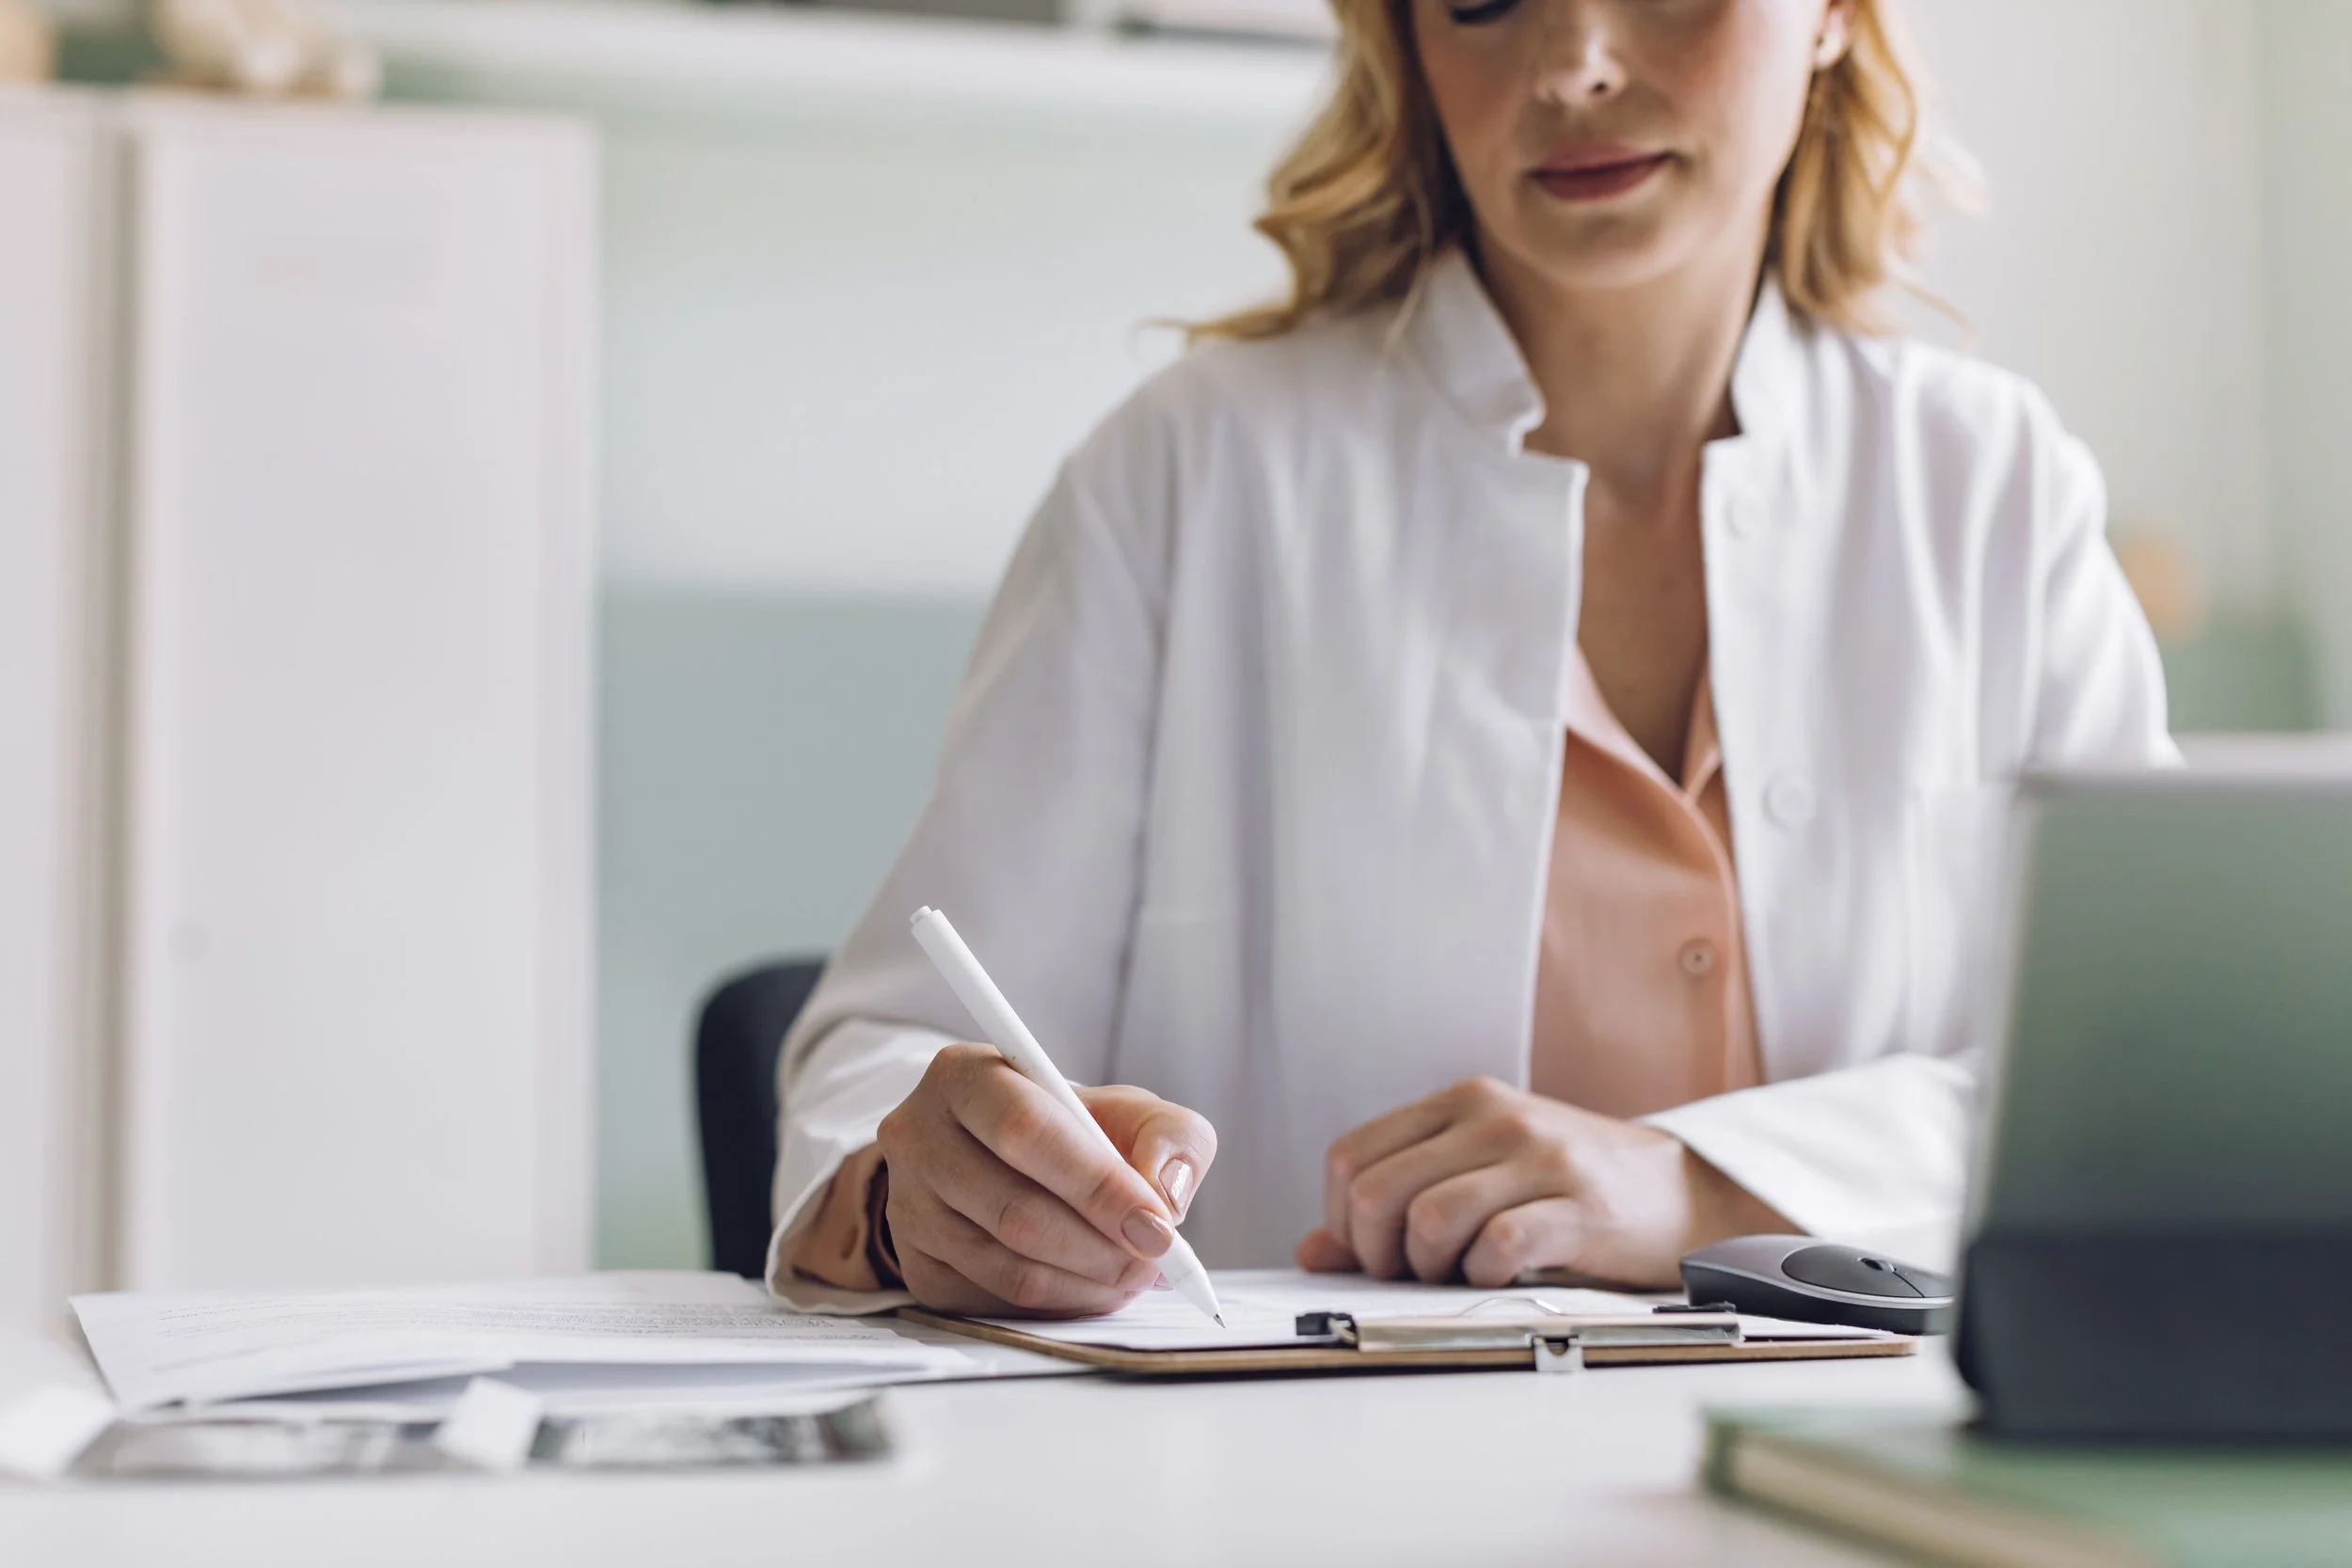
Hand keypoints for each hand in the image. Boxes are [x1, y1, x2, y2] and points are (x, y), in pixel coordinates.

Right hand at [876, 1044, 1216, 1316]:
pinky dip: (1059, 1305)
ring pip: (1006, 1267)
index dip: (1097, 1185)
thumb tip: (1166, 1195)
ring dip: (1086, 1284)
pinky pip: (994, 1302)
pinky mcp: (916, 1266)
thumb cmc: (1073, 1130)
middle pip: (1015, 1210)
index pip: (1026, 1132)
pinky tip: (1092, 1287)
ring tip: (1133, 1275)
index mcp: (964, 1077)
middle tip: (1153, 1261)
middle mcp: (918, 1137)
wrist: (1008, 1162)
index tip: (1158, 1226)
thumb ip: (1169, 1137)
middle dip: (1101, 1247)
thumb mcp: (1129, 1110)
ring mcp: (908, 1206)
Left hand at [1294, 1078, 1786, 1289]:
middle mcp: (1495, 1118)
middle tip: (1412, 1274)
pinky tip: (1501, 1276)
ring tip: (1458, 1274)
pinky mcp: (1579, 1207)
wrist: (1681, 1193)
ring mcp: (1539, 1158)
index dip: (1344, 1220)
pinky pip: (1496, 1248)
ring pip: (1428, 1220)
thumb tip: (1314, 1249)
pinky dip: (1482, 1277)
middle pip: (1378, 1193)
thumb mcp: (1479, 1172)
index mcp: (1461, 1102)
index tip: (1374, 1251)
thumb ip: (1397, 1201)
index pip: (1351, 1157)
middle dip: (1378, 1254)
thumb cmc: (1569, 1185)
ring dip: (1428, 1269)